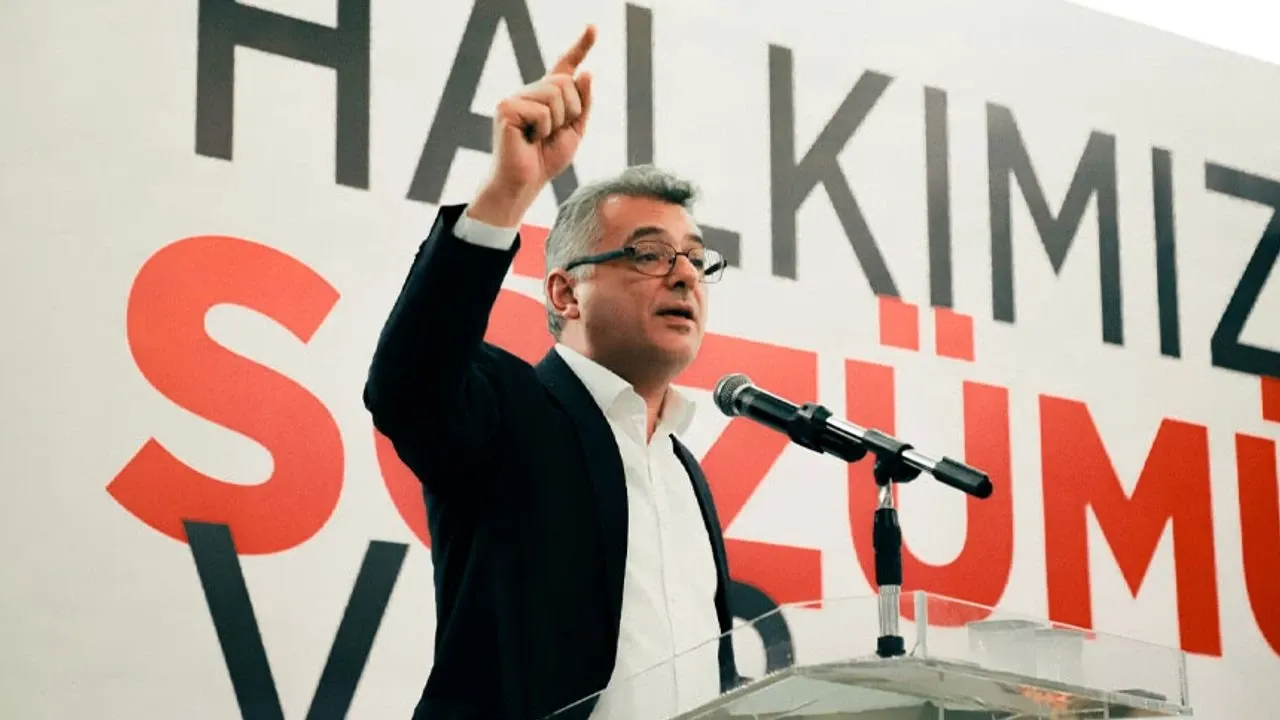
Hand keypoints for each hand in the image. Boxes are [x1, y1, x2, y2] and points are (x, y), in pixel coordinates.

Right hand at [468, 25, 595, 226]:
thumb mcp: (574, 132)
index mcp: (546, 96)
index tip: (593, 28)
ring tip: (539, 138)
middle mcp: (529, 92)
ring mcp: (516, 98)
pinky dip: (542, 129)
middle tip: (552, 133)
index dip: (580, 47)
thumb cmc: (546, 161)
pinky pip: (542, 110)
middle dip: (570, 111)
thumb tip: (587, 72)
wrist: (525, 183)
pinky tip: (528, 139)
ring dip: (556, 122)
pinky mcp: (506, 108)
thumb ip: (582, 103)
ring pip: (556, 94)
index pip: (565, 67)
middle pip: (565, 82)